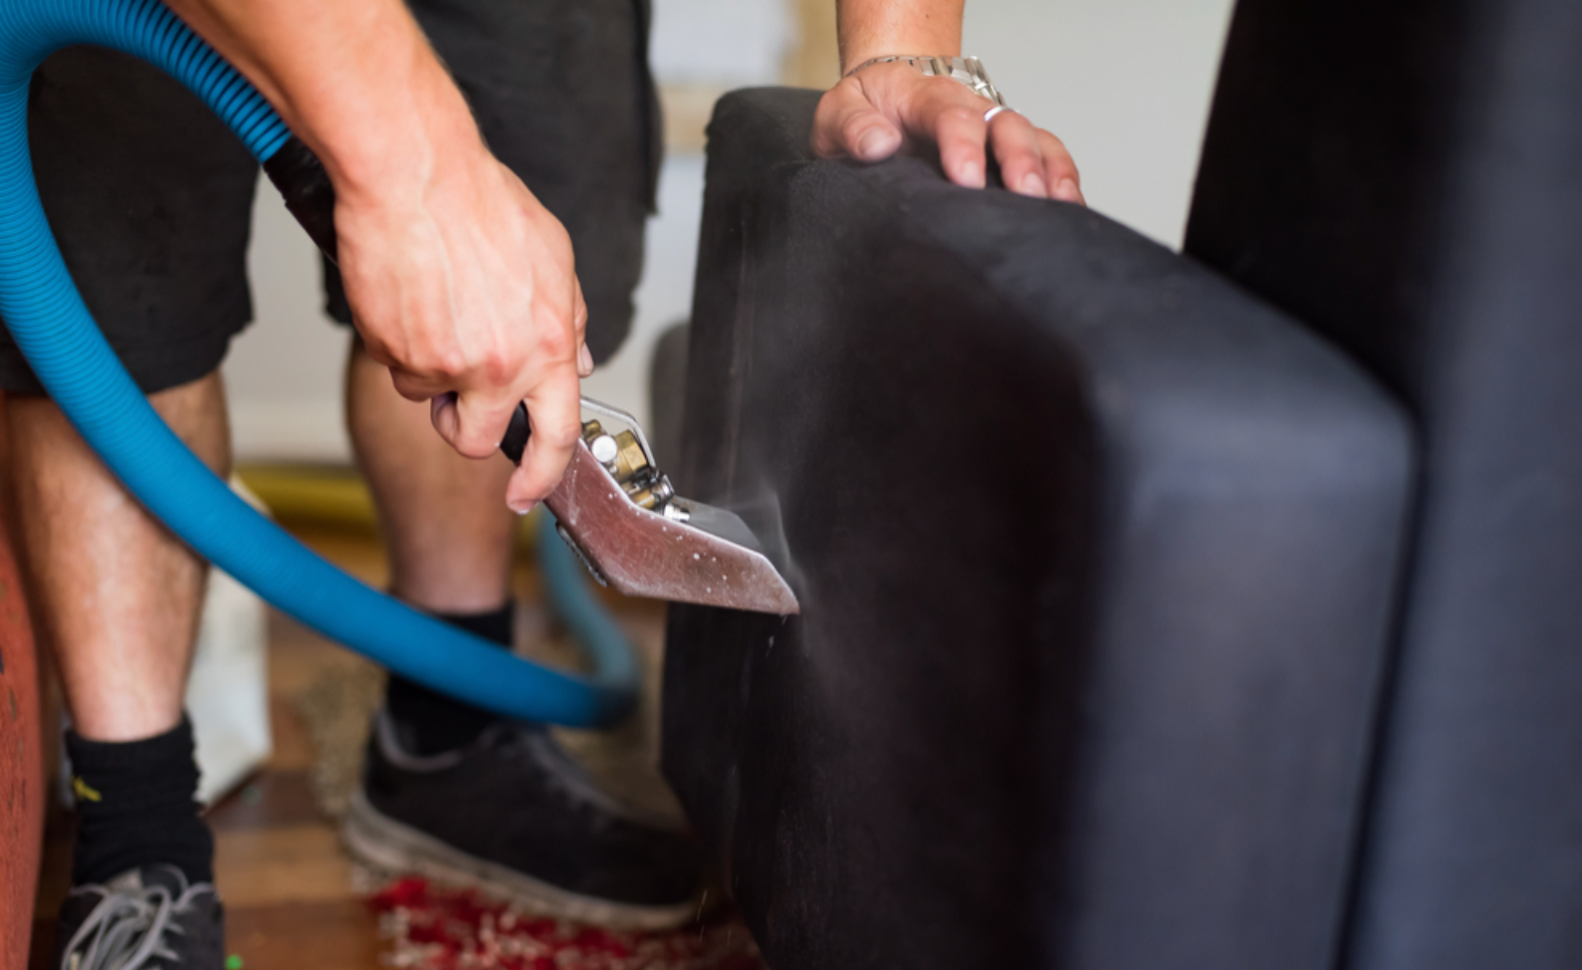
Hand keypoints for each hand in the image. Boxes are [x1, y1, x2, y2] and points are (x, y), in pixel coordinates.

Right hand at [334, 143, 595, 514]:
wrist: (414, 174)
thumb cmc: (481, 205)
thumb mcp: (554, 260)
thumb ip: (568, 322)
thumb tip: (578, 364)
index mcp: (547, 348)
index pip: (555, 437)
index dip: (542, 476)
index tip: (527, 494)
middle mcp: (497, 367)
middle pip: (474, 440)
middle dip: (462, 425)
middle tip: (456, 390)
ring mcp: (441, 363)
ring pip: (427, 395)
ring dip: (427, 366)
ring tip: (435, 305)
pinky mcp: (391, 351)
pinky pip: (394, 364)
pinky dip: (397, 338)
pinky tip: (409, 292)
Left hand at [812, 61, 1083, 203]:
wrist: (882, 100)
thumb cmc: (863, 113)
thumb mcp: (838, 113)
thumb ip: (853, 127)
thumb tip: (879, 145)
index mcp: (926, 98)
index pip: (952, 114)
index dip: (964, 144)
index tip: (965, 180)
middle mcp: (970, 109)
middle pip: (1006, 124)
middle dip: (1020, 158)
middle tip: (1025, 196)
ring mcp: (993, 130)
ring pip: (1035, 139)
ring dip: (1050, 171)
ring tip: (1058, 207)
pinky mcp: (1008, 153)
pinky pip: (1047, 159)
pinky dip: (1063, 182)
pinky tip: (1069, 213)